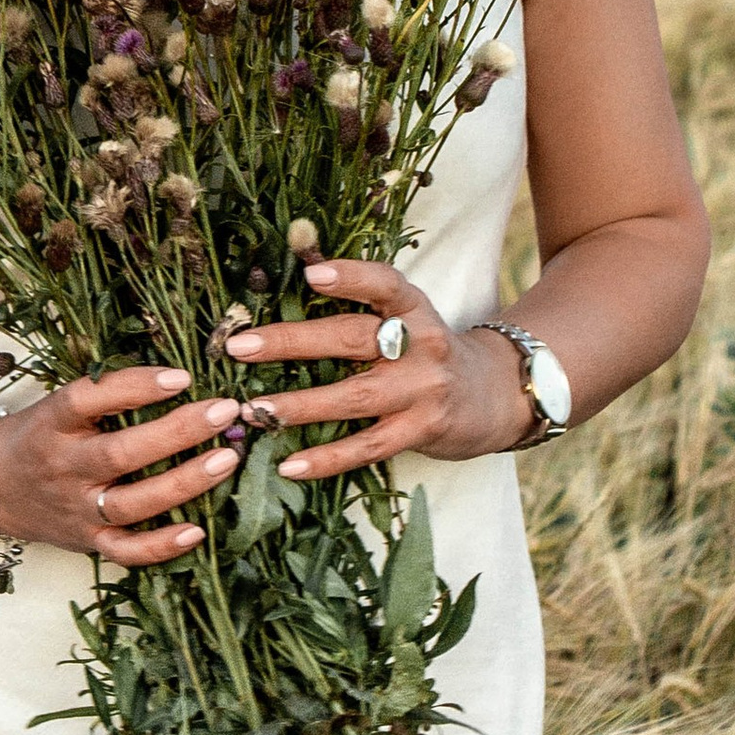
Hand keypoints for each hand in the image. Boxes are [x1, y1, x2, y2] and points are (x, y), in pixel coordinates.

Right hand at [0, 367, 245, 566]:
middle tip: (224, 411)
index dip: (135, 387)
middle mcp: (63, 467)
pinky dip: (161, 546)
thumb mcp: (56, 405)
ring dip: (183, 483)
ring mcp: (76, 509)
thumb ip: (106, 394)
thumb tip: (180, 375)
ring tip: (226, 459)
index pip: (89, 399)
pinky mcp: (87, 541)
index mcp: (51, 423)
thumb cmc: (39, 436)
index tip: (182, 376)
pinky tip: (198, 531)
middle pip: (120, 454)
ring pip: (132, 503)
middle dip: (177, 432)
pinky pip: (126, 551)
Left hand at [222, 261, 534, 478]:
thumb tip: (296, 270)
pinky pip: (368, 446)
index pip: (384, 285)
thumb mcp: (408, 318)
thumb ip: (362, 304)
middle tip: (239, 346)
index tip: (310, 274)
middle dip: (292, 341)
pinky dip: (327, 458)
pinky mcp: (422, 431)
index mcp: (414, 308)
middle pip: (353, 338)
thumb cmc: (428, 351)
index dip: (350, 276)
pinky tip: (288, 464)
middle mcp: (421, 344)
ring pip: (355, 397)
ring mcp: (423, 390)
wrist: (495, 395)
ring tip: (252, 410)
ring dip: (299, 405)